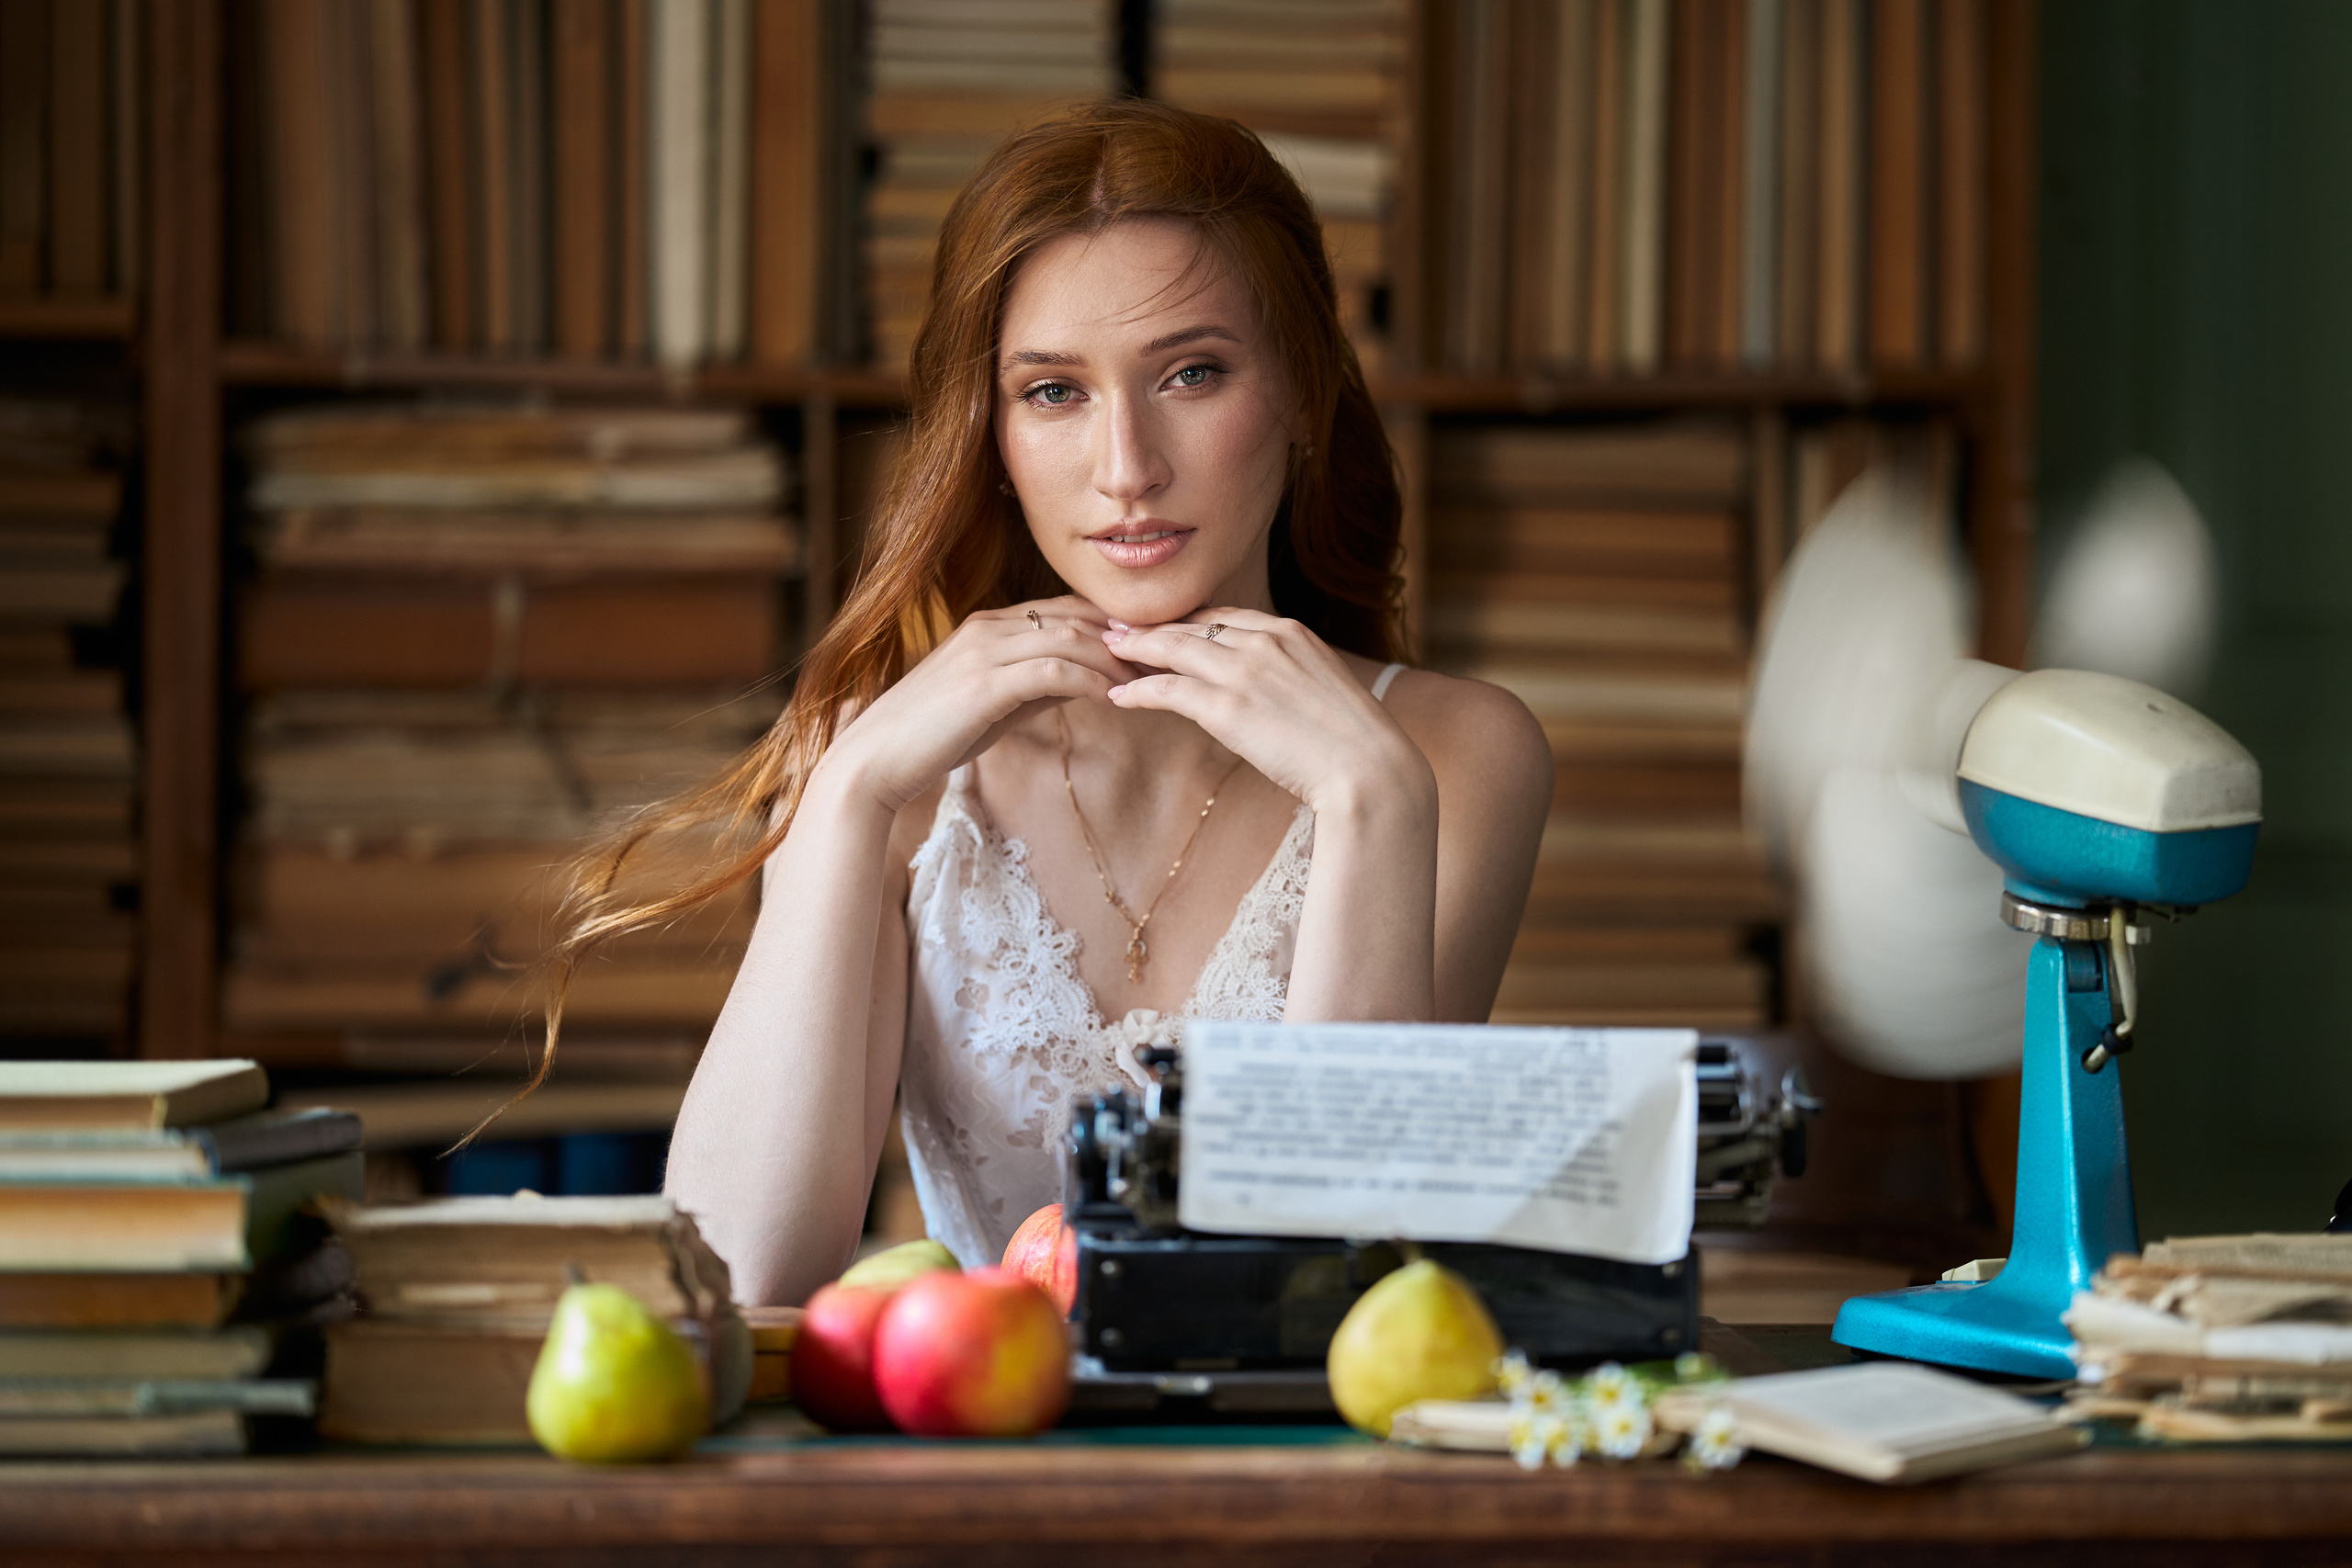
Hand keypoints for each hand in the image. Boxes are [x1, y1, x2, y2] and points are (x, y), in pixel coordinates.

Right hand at [822, 597, 1139, 813]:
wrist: (875, 760)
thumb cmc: (932, 736)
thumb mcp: (993, 704)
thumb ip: (1034, 686)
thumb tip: (1081, 682)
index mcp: (989, 626)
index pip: (1065, 609)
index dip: (1111, 624)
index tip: (1151, 646)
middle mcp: (988, 627)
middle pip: (1075, 615)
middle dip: (1125, 635)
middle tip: (1168, 656)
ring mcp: (984, 651)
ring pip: (1068, 637)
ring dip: (1115, 659)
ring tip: (1151, 679)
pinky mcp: (984, 683)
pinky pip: (1053, 670)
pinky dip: (1089, 681)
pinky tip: (1115, 699)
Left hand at [1103, 610, 1433, 817]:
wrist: (1370, 770)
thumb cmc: (1356, 744)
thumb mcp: (1325, 690)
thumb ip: (1292, 677)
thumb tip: (1272, 693)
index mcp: (1292, 633)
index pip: (1226, 617)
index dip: (1189, 620)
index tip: (1164, 625)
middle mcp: (1265, 641)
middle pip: (1193, 625)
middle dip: (1152, 627)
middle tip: (1117, 628)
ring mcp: (1245, 671)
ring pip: (1173, 649)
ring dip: (1135, 649)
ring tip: (1106, 652)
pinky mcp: (1228, 707)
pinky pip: (1169, 690)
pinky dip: (1140, 690)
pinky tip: (1119, 697)